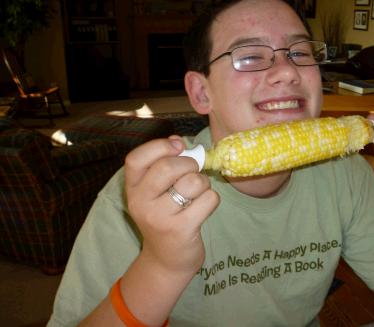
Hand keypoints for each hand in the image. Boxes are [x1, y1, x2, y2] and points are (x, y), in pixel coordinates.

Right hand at [125, 136, 219, 276]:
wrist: (166, 261)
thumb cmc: (165, 218)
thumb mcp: (154, 193)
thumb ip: (163, 166)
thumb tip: (179, 141)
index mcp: (132, 189)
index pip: (136, 159)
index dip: (159, 146)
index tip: (177, 146)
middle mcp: (141, 203)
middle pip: (168, 167)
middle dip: (190, 164)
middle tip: (193, 173)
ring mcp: (160, 218)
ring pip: (193, 182)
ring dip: (203, 183)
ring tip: (198, 194)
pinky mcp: (181, 229)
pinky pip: (208, 199)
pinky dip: (212, 200)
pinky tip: (203, 209)